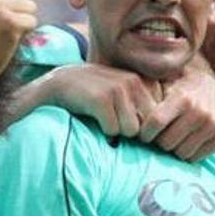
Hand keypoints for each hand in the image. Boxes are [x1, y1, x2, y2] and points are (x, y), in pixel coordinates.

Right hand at [41, 64, 159, 137]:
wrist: (57, 83)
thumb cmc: (91, 93)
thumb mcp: (118, 91)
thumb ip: (138, 104)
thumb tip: (158, 134)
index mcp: (139, 81)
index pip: (156, 116)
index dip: (142, 126)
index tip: (125, 122)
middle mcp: (132, 82)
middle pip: (145, 125)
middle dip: (131, 130)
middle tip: (113, 123)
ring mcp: (117, 89)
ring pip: (131, 130)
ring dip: (116, 131)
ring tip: (102, 119)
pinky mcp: (101, 99)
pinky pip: (112, 130)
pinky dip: (102, 130)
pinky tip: (93, 118)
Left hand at [140, 70, 214, 161]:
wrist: (208, 86)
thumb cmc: (177, 87)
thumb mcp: (163, 85)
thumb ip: (148, 99)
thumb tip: (127, 118)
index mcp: (182, 98)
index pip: (156, 122)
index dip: (145, 132)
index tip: (143, 134)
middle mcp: (199, 113)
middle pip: (167, 142)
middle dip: (158, 142)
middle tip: (158, 136)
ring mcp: (211, 126)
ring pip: (180, 153)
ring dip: (172, 148)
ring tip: (171, 138)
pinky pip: (195, 157)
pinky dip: (186, 154)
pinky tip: (183, 142)